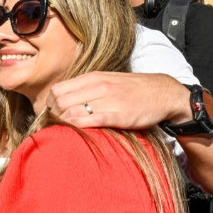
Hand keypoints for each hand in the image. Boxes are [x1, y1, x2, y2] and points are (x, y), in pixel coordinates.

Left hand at [48, 72, 191, 129]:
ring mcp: (109, 100)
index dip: (49, 106)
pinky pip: (91, 121)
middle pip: (60, 102)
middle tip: (55, 128)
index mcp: (92, 77)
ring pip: (72, 111)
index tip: (52, 116)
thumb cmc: (133, 90)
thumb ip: (87, 88)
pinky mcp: (119, 114)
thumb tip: (63, 101)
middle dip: (53, 117)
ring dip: (63, 125)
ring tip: (63, 134)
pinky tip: (77, 135)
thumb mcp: (107, 81)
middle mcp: (98, 86)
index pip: (57, 90)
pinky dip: (79, 128)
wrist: (163, 93)